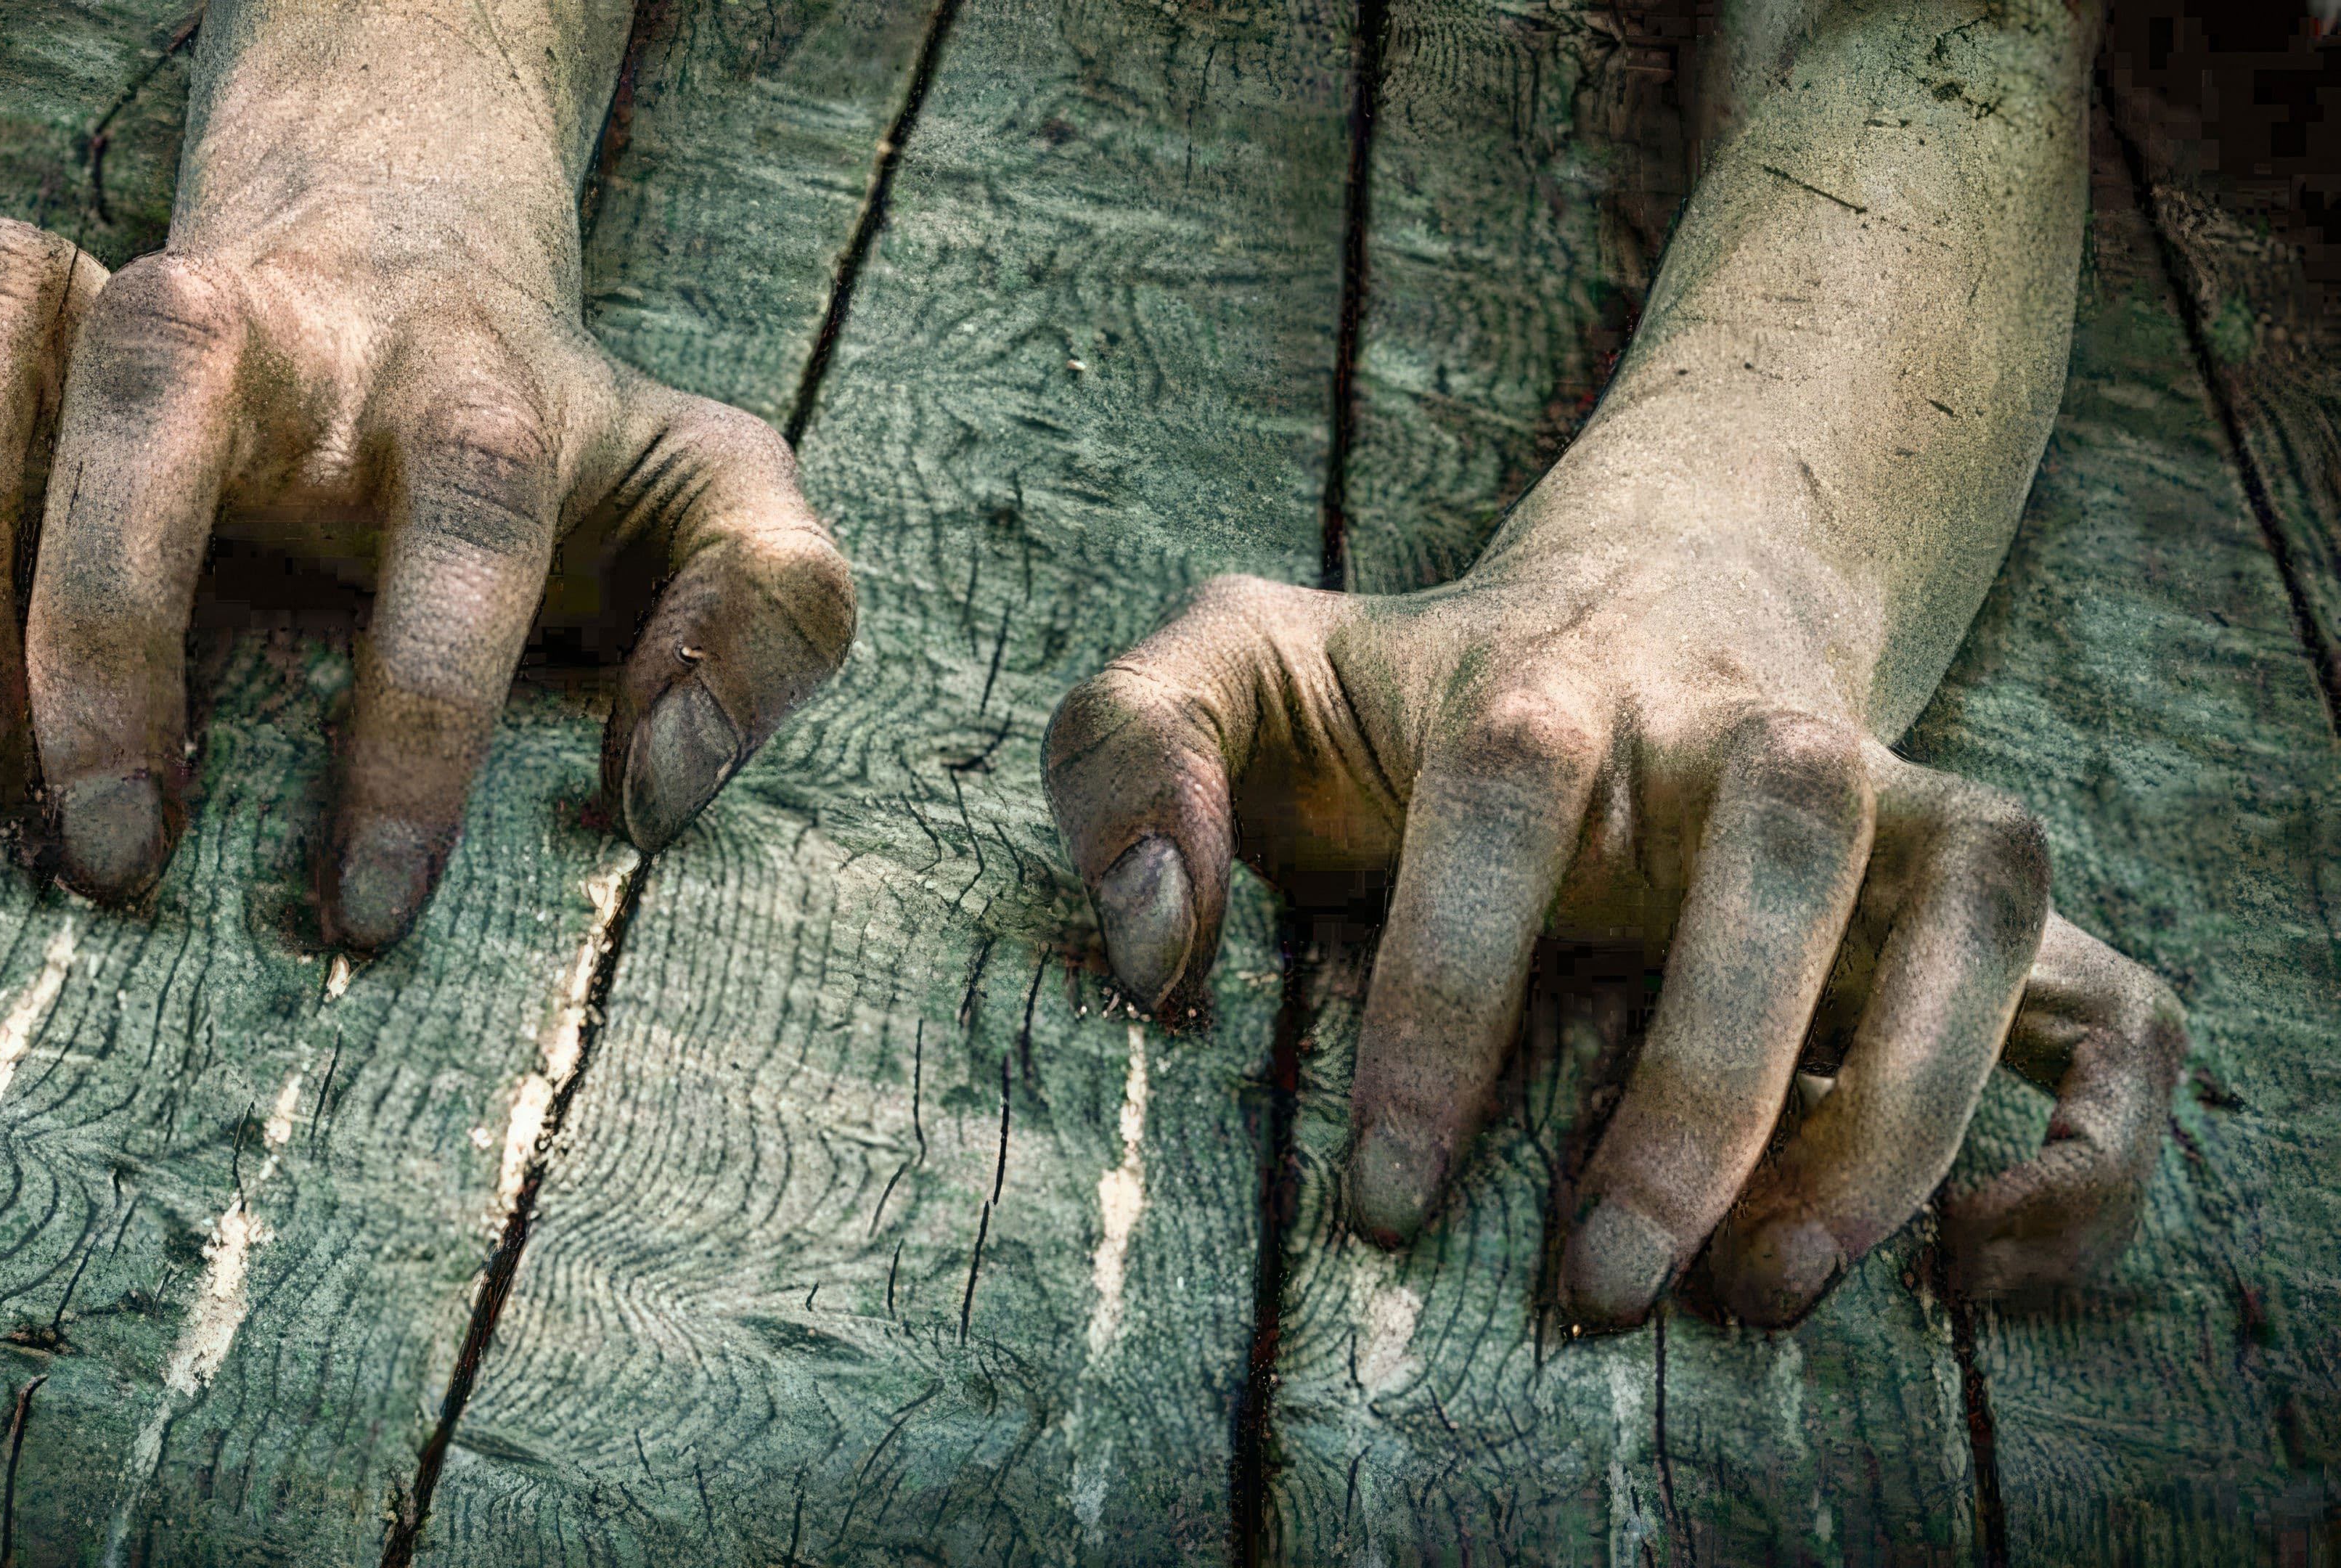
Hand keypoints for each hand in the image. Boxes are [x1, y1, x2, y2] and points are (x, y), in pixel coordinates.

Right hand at [0, 1, 853, 951]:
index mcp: (469, 378)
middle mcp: (276, 315)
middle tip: (112, 858)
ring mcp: (98, 304)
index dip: (422, 703)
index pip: (469, 504)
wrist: (398, 264)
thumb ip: (772, 616)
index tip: (369, 902)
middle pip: (166, 380)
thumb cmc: (558, 439)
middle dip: (119, 618)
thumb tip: (655, 785)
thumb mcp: (716, 506)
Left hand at [1042, 530, 2179, 1328]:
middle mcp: (1744, 730)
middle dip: (1696, 1083)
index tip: (1383, 1192)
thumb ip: (1127, 750)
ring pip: (1963, 923)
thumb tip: (1148, 940)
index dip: (1443, 1001)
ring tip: (1768, 1288)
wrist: (1664, 600)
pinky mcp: (1990, 888)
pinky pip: (2110, 1010)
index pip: (1501, 803)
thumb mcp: (1238, 673)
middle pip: (1770, 856)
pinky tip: (1973, 1268)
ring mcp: (1897, 803)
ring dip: (1889, 1116)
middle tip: (1601, 1282)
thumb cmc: (1420, 689)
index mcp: (1543, 685)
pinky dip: (2085, 1144)